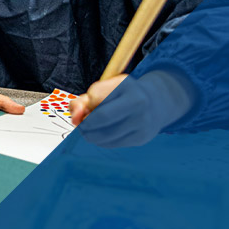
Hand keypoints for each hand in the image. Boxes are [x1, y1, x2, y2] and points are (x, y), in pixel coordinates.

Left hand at [70, 70, 194, 147]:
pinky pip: (112, 143)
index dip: (85, 103)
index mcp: (127, 85)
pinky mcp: (140, 137)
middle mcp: (137, 102)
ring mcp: (141, 121)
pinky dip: (101, 141)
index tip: (87, 103)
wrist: (153, 103)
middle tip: (80, 124)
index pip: (95, 97)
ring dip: (90, 134)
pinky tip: (102, 134)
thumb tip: (75, 119)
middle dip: (85, 123)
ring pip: (105, 134)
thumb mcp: (104, 89)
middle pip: (102, 117)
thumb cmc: (122, 95)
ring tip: (89, 130)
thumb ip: (83, 101)